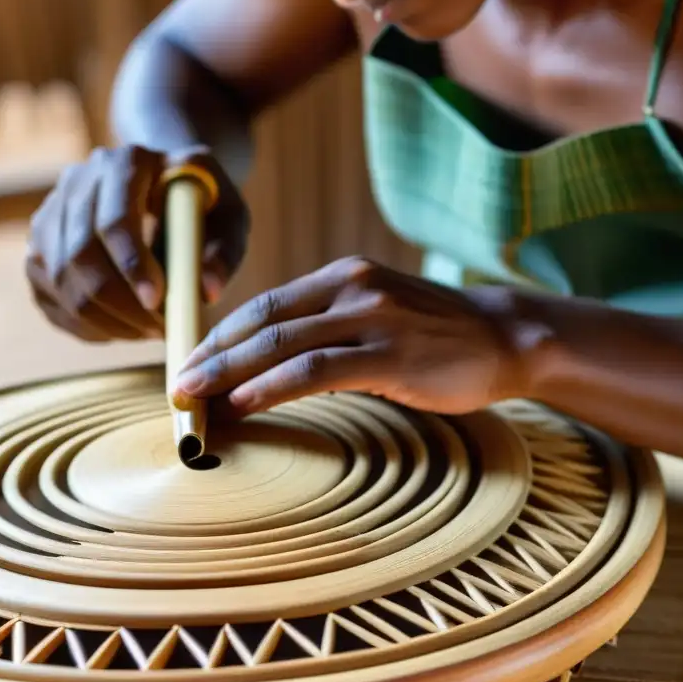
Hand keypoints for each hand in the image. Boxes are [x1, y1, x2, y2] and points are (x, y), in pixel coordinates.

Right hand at [26, 145, 247, 341]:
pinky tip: (121, 328)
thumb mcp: (228, 216)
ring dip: (104, 319)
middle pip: (79, 254)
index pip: (113, 219)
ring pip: (60, 281)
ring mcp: (50, 215)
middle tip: (159, 330)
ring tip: (147, 330)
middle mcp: (77, 182)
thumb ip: (224, 250)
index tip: (158, 302)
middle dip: (119, 304)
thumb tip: (206, 291)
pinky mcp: (38, 248)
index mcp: (124, 163)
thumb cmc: (201, 205)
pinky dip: (85, 325)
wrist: (163, 189)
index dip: (132, 265)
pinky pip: (50, 299)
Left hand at [174, 256, 538, 415]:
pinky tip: (243, 405)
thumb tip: (271, 364)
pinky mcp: (390, 355)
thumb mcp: (379, 314)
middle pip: (263, 321)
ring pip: (281, 344)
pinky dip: (271, 388)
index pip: (265, 303)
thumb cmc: (437, 335)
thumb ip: (330, 327)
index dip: (220, 335)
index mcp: (344, 276)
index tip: (190, 363)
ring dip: (229, 373)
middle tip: (177, 384)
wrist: (505, 337)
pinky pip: (315, 370)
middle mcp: (352, 288)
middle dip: (212, 355)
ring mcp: (372, 319)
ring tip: (195, 398)